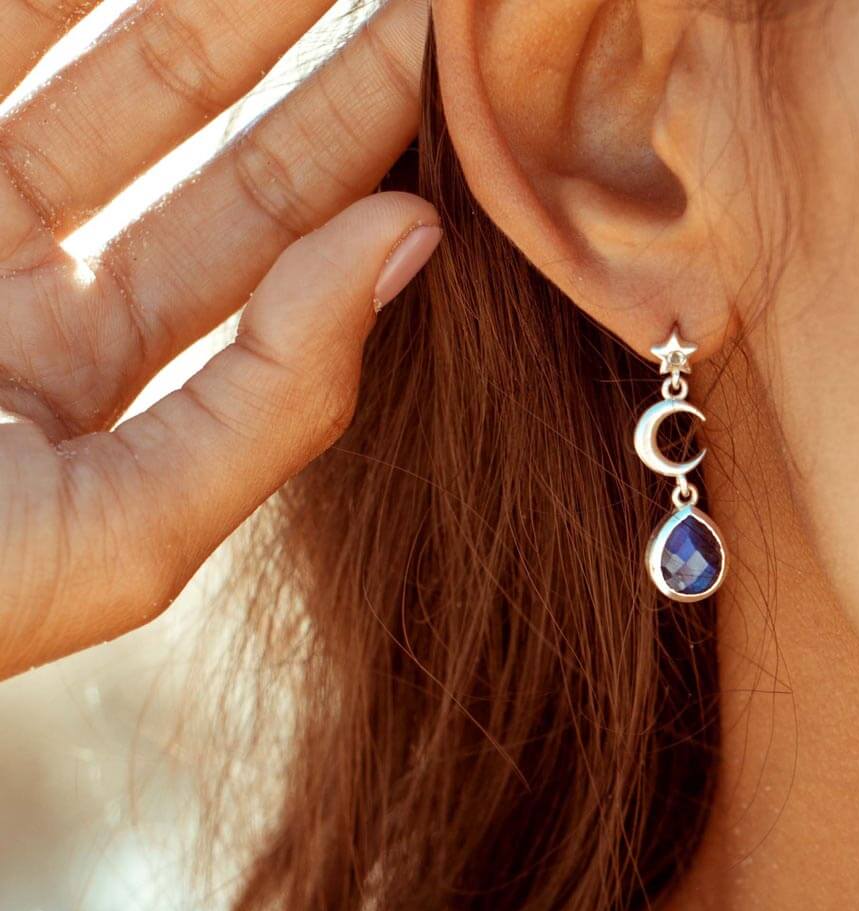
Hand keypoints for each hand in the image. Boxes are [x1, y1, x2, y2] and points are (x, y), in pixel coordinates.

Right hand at [0, 0, 439, 678]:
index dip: (347, 144)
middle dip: (275, 32)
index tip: (437, 60)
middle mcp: (17, 282)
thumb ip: (278, 404)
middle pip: (177, 130)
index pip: (256, 242)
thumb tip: (414, 243)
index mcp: (96, 382)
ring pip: (68, 52)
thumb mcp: (123, 533)